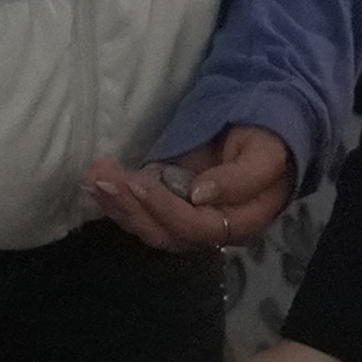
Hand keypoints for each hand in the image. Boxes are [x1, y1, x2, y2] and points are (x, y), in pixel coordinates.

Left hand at [81, 125, 294, 254]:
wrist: (264, 129)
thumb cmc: (269, 139)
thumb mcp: (264, 153)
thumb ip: (240, 178)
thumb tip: (200, 195)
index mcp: (241, 222)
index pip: (196, 227)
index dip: (165, 209)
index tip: (139, 183)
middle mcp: (211, 230)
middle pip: (165, 233)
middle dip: (131, 207)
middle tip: (102, 178)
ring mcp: (188, 219)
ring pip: (148, 227)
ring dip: (117, 205)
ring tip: (93, 178)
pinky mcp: (170, 207)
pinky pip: (141, 214)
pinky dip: (117, 200)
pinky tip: (96, 182)